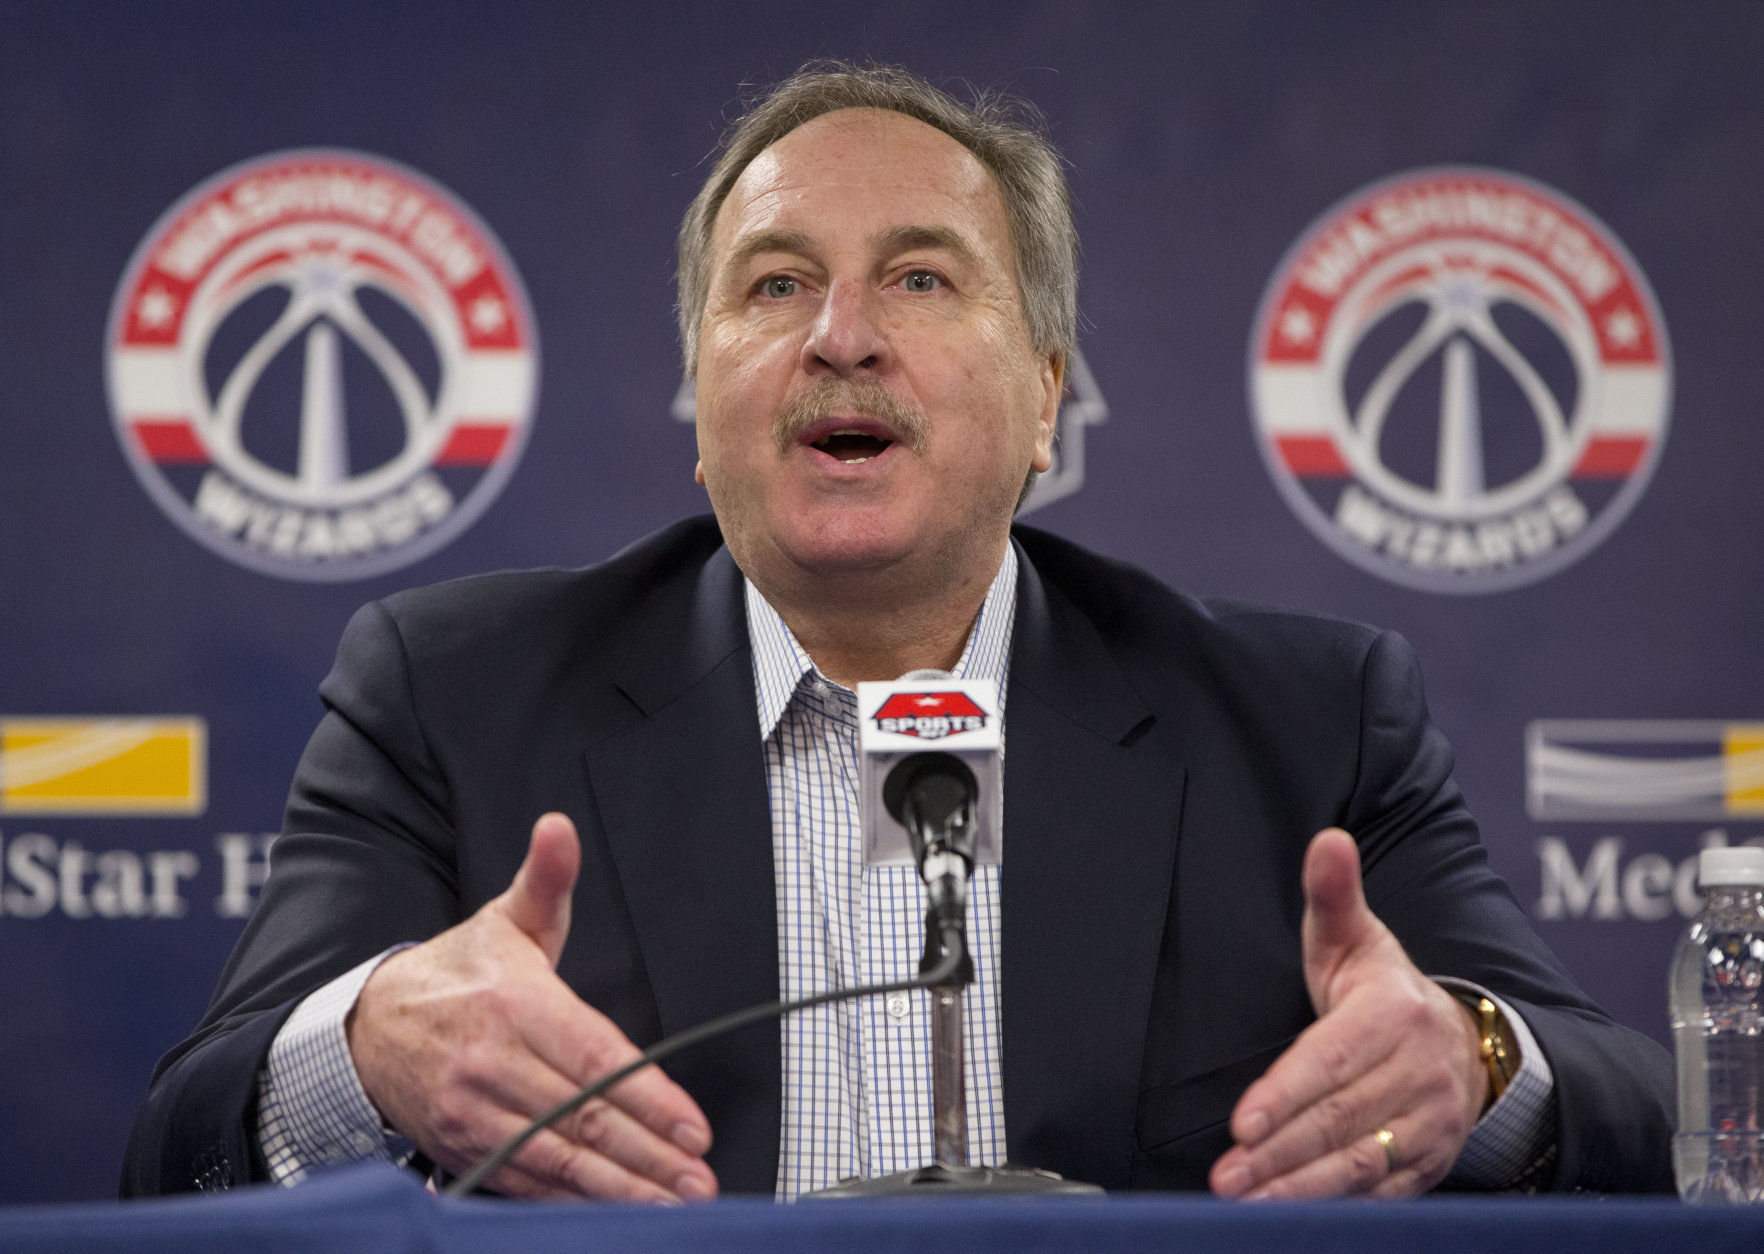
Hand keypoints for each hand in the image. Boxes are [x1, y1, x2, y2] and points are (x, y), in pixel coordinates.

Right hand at [347, 812, 717, 1201]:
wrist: (366, 1026)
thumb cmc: (457, 973)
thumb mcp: (505, 918)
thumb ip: (546, 879)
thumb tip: (560, 828)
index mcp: (514, 1005)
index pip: (595, 1060)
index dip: (648, 1097)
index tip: (692, 1126)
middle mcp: (493, 1064)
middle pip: (583, 1119)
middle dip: (647, 1156)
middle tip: (699, 1179)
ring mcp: (475, 1113)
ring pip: (557, 1159)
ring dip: (618, 1189)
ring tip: (672, 1205)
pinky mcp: (463, 1148)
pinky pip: (523, 1182)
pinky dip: (569, 1203)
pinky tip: (615, 1213)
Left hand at [1208, 828, 1487, 1198]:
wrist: (1469, 1047)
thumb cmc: (1387, 991)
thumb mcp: (1359, 938)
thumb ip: (1334, 893)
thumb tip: (1327, 839)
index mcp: (1395, 1014)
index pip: (1333, 1060)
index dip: (1288, 1092)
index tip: (1243, 1121)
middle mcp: (1419, 1072)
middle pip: (1340, 1119)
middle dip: (1279, 1152)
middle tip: (1226, 1176)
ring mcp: (1429, 1124)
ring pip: (1361, 1162)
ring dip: (1301, 1188)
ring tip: (1245, 1203)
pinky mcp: (1428, 1165)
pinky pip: (1382, 1193)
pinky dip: (1336, 1207)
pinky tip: (1289, 1218)